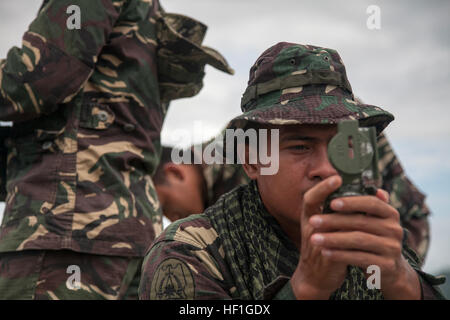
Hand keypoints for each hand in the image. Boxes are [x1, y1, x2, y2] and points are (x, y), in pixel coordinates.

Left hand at [290, 175, 420, 298]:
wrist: (388, 270)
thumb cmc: (373, 239)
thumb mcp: (373, 221)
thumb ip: (368, 206)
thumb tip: (375, 188)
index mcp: (390, 214)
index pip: (371, 203)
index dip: (351, 202)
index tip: (331, 202)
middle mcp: (394, 229)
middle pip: (360, 222)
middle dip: (333, 221)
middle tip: (313, 221)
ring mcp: (392, 248)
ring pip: (357, 240)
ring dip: (332, 239)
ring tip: (314, 239)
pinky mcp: (386, 265)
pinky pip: (358, 258)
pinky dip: (339, 254)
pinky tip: (324, 252)